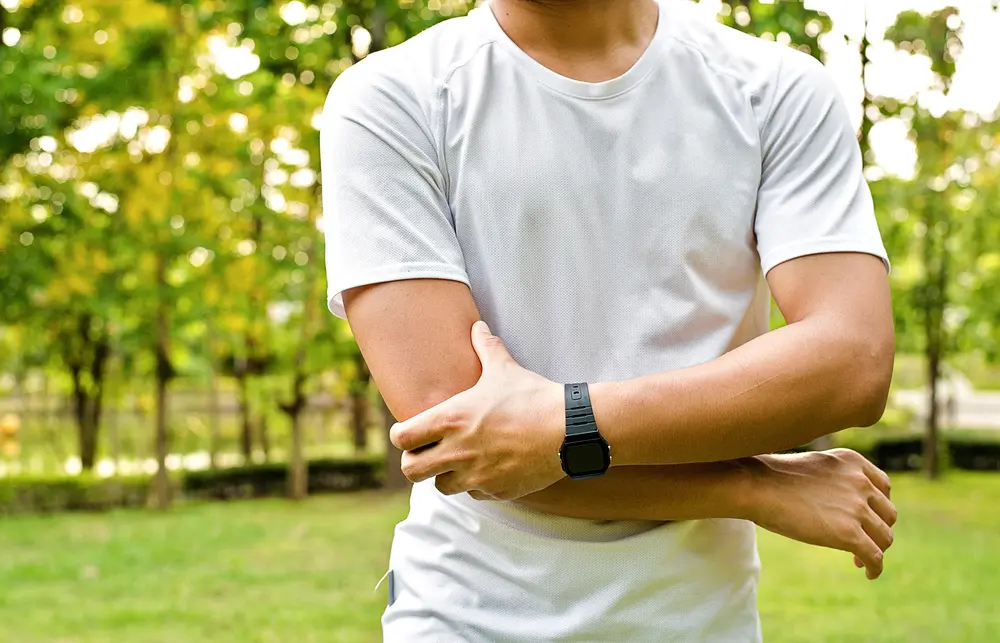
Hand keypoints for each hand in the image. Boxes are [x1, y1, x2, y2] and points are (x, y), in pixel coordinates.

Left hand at [390, 321, 565, 499]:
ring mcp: (476, 475)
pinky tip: (490, 467)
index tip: (412, 431)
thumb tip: (478, 325)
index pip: (402, 437)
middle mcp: (456, 451)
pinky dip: (477, 484)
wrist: (568, 430)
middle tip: (429, 451)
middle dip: (416, 461)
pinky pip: (475, 493)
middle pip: (411, 470)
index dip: (402, 435)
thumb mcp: (504, 368)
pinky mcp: (496, 491)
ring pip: (442, 486)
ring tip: (461, 459)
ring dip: (447, 474)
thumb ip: (485, 347)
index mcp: (450, 420)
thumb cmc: (531, 396)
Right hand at [746, 449, 896, 579]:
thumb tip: (838, 503)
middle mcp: (861, 482)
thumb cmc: (773, 477)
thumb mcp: (815, 466)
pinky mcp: (849, 533)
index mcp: (853, 462)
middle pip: (888, 514)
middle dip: (877, 530)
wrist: (757, 486)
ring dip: (876, 550)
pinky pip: (874, 556)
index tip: (866, 520)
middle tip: (861, 542)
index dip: (877, 507)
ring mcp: (857, 508)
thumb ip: (836, 479)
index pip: (883, 488)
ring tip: (858, 559)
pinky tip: (868, 574)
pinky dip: (875, 568)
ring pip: (885, 537)